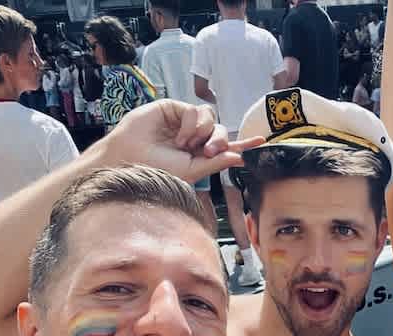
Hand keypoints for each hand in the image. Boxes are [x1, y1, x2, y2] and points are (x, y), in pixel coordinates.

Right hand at [101, 100, 262, 184]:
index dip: (243, 143)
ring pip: (211, 118)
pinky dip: (191, 124)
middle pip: (222, 131)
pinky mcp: (174, 108)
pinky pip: (195, 111)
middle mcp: (194, 137)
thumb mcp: (192, 170)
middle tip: (207, 151)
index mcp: (200, 153)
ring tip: (186, 145)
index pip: (227, 147)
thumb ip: (216, 162)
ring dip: (204, 132)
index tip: (261, 141)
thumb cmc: (157, 170)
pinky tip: (178, 136)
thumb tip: (239, 157)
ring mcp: (184, 121)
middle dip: (220, 141)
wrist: (131, 160)